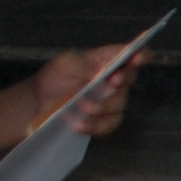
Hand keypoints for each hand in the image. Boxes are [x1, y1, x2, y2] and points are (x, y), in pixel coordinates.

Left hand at [29, 44, 143, 137]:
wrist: (40, 101)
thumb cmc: (55, 76)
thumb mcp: (66, 64)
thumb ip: (85, 65)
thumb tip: (103, 70)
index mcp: (107, 60)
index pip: (131, 54)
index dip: (140, 55)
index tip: (138, 58)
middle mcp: (114, 79)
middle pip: (130, 78)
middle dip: (123, 80)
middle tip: (112, 81)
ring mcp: (111, 101)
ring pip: (120, 104)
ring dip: (102, 106)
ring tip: (81, 107)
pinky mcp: (104, 120)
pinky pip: (109, 125)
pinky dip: (94, 126)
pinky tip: (79, 124)